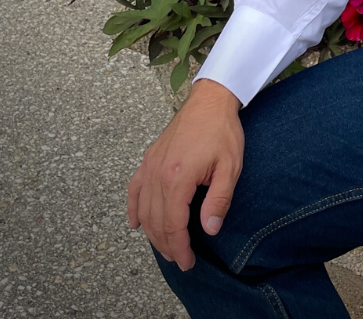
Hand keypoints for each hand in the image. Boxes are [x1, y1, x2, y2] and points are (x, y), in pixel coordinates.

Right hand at [127, 77, 244, 269]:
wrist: (210, 100)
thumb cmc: (222, 131)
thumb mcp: (230, 166)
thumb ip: (219, 199)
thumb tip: (210, 229)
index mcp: (177, 179)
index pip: (172, 225)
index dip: (179, 248)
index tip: (187, 262)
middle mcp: (157, 175)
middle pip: (155, 222)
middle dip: (166, 245)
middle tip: (179, 259)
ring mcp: (149, 166)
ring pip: (143, 210)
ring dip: (152, 233)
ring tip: (165, 247)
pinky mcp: (148, 159)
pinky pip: (134, 190)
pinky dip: (133, 209)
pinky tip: (136, 223)